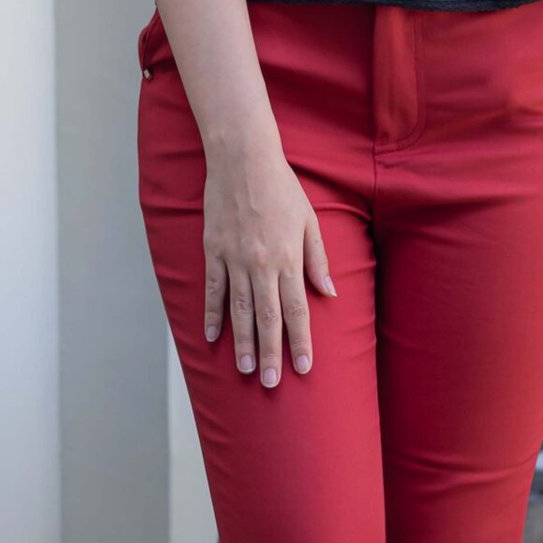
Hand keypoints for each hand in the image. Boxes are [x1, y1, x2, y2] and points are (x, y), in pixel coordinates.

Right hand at [202, 141, 335, 385]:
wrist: (243, 159)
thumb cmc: (282, 187)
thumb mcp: (310, 220)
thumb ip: (318, 259)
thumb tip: (329, 293)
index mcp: (288, 258)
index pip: (297, 309)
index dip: (301, 341)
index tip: (304, 368)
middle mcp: (261, 264)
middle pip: (267, 318)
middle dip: (272, 353)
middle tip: (273, 383)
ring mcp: (234, 259)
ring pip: (239, 310)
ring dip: (243, 343)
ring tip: (247, 370)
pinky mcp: (213, 251)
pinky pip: (214, 290)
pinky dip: (213, 315)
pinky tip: (213, 338)